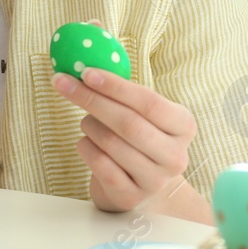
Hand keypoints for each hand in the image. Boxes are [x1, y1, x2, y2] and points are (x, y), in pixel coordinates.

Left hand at [53, 65, 202, 216]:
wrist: (142, 187)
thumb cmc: (137, 139)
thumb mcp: (141, 113)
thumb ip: (121, 88)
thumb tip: (88, 52)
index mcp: (183, 126)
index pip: (150, 103)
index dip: (116, 87)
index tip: (86, 72)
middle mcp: (175, 156)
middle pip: (128, 124)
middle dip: (92, 100)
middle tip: (64, 84)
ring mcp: (155, 180)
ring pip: (111, 144)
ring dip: (89, 126)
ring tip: (87, 122)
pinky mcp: (131, 197)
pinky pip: (100, 165)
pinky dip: (85, 147)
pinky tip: (86, 143)